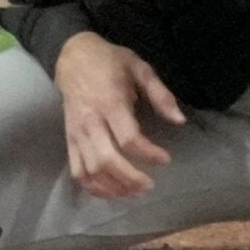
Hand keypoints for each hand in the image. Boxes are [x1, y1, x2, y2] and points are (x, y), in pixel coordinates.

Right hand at [51, 34, 184, 198]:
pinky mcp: (69, 139)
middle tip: (149, 185)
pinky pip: (77, 170)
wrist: (72, 57)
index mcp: (110, 102)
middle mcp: (91, 121)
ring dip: (113, 187)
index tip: (165, 159)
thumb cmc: (110, 62)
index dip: (149, 154)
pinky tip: (110, 193)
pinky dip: (92, 187)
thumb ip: (160, 94)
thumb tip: (179, 120)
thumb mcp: (140, 68)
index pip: (128, 138)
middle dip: (130, 178)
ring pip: (92, 170)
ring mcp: (77, 132)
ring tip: (134, 192)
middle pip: (108, 160)